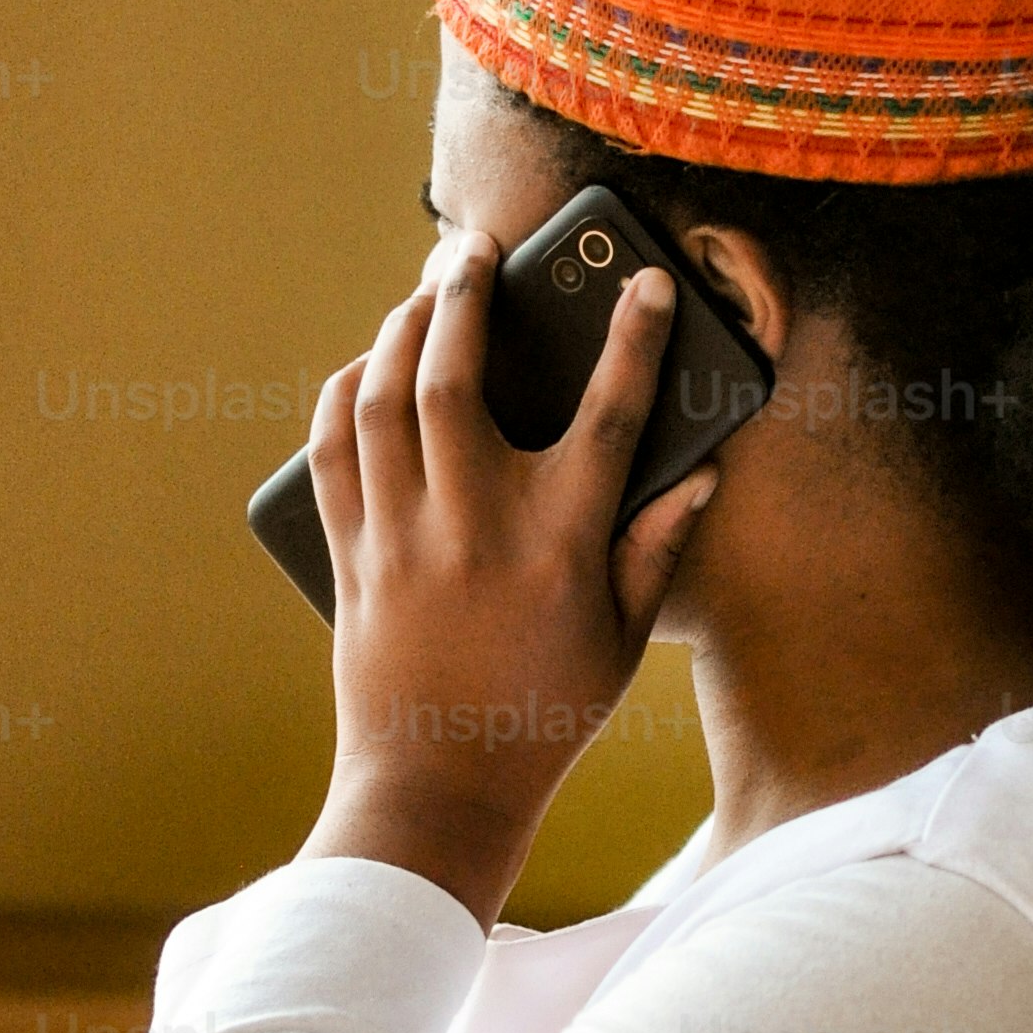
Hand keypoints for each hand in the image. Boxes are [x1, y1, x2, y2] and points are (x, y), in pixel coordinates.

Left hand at [297, 234, 717, 926]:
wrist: (437, 788)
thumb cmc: (543, 717)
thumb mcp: (621, 643)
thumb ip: (657, 553)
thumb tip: (700, 477)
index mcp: (558, 546)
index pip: (607, 414)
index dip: (633, 340)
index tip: (644, 284)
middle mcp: (473, 527)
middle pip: (456, 373)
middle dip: (464, 293)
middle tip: (472, 244)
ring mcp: (400, 538)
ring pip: (381, 397)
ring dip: (397, 328)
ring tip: (422, 292)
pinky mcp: (349, 556)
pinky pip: (332, 449)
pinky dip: (342, 394)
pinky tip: (363, 367)